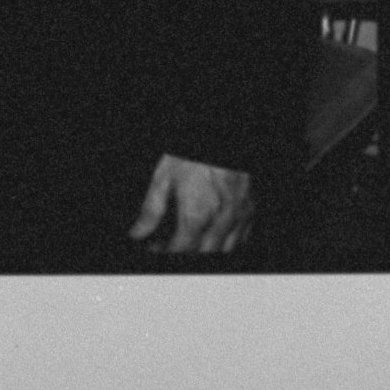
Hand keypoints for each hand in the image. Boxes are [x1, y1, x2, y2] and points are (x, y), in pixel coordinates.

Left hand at [128, 153, 253, 254]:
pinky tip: (213, 237)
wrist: (220, 134)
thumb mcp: (164, 176)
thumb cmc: (194, 153)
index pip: (181, 251)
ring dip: (205, 253)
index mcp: (197, 213)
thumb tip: (138, 232)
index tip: (155, 250)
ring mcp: (239, 217)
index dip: (165, 254)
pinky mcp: (250, 210)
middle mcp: (221, 220)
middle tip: (167, 246)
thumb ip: (151, 209)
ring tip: (189, 241)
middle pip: (203, 255)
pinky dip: (226, 244)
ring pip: (225, 252)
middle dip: (184, 256)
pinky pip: (242, 239)